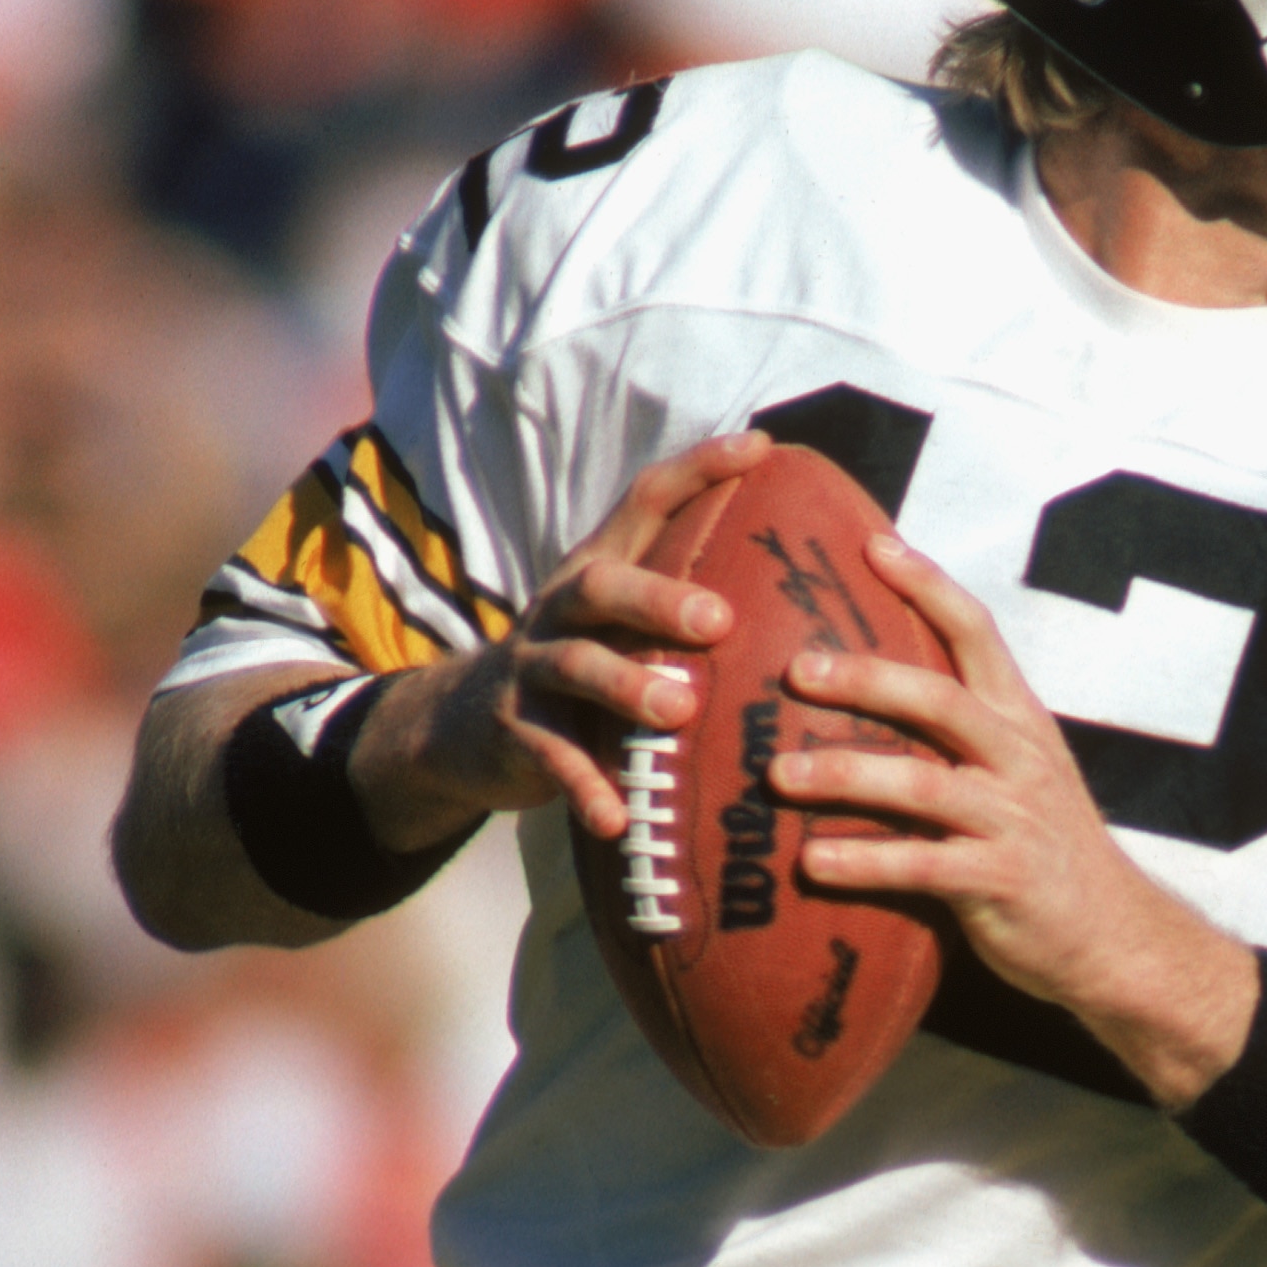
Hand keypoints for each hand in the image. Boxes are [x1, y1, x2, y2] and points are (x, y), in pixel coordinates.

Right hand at [346, 432, 770, 851]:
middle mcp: (562, 607)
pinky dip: (586, 787)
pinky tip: (618, 818)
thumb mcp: (620, 628)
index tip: (761, 448)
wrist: (463, 725)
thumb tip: (803, 592)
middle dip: (660, 598)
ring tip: (679, 713)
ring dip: (628, 687)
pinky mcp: (515, 730)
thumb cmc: (580, 673)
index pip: (646, 501)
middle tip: (720, 620)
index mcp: (599, 572)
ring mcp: (533, 667)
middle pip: (604, 586)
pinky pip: (552, 757)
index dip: (700, 468)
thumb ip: (682, 606)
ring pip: (576, 666)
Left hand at [771, 531, 1257, 1109]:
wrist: (1114, 935)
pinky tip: (813, 863)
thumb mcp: (1017, 772)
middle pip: (941, 699)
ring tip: (780, 775)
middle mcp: (1020, 759)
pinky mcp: (1003, 882)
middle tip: (797, 672)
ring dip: (846, 774)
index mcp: (1021, 720)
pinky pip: (925, 866)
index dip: (928, 584)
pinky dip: (866, 861)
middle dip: (867, 679)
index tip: (873, 544)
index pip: (978, 632)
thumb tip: (865, 689)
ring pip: (924, 784)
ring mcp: (1014, 820)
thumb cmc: (1041, 848)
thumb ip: (957, 733)